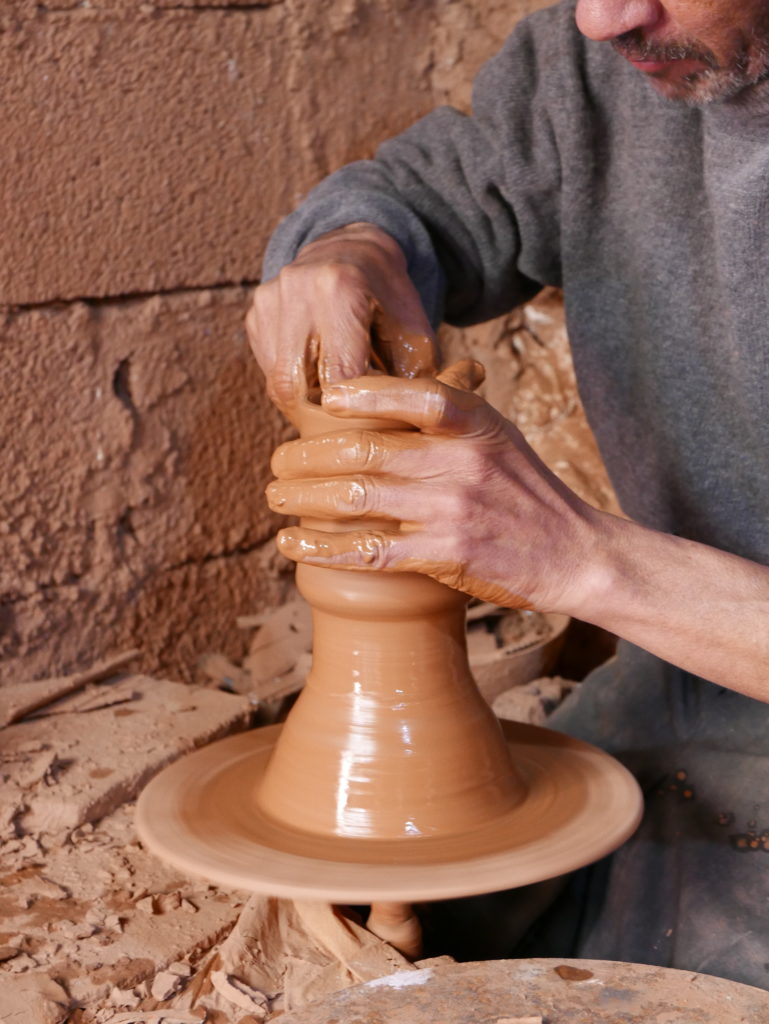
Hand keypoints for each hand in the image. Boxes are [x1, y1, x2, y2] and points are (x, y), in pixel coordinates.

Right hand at [247, 223, 437, 422]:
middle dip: (323, 416)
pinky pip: (270, 369)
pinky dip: (294, 385)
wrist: (352, 248)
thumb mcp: (415, 331)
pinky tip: (318, 381)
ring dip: (306, 405)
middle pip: (298, 384)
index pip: (338, 373)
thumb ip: (410, 379)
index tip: (369, 428)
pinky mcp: (257, 314)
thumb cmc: (389, 296)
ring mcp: (270, 301)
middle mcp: (297, 289)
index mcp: (341, 287)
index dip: (354, 410)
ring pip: (279, 382)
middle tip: (347, 432)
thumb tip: (398, 431)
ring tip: (335, 410)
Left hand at [265, 361, 599, 612]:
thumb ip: (450, 415)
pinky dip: (323, 547)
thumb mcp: (499, 438)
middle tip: (277, 460)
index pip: (416, 396)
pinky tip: (293, 544)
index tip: (325, 397)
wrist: (574, 554)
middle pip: (366, 450)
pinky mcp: (445, 556)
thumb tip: (389, 390)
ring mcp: (452, 510)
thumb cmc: (527, 492)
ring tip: (274, 497)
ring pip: (358, 498)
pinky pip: (370, 550)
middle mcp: (462, 462)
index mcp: (476, 425)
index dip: (364, 393)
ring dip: (303, 497)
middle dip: (308, 455)